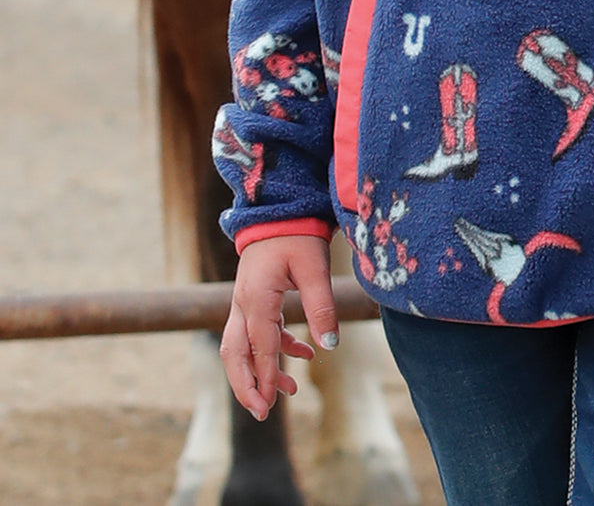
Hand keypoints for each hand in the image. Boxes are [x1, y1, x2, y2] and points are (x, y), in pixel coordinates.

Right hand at [220, 234, 338, 419]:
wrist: (280, 208)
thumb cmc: (298, 235)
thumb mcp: (314, 269)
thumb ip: (321, 307)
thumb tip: (330, 346)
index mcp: (256, 296)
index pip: (259, 345)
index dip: (266, 375)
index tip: (273, 402)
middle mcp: (243, 303)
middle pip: (234, 354)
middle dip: (246, 385)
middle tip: (262, 413)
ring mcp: (244, 301)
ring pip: (239, 347)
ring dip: (258, 372)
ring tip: (286, 393)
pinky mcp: (253, 299)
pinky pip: (256, 333)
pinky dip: (274, 349)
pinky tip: (303, 355)